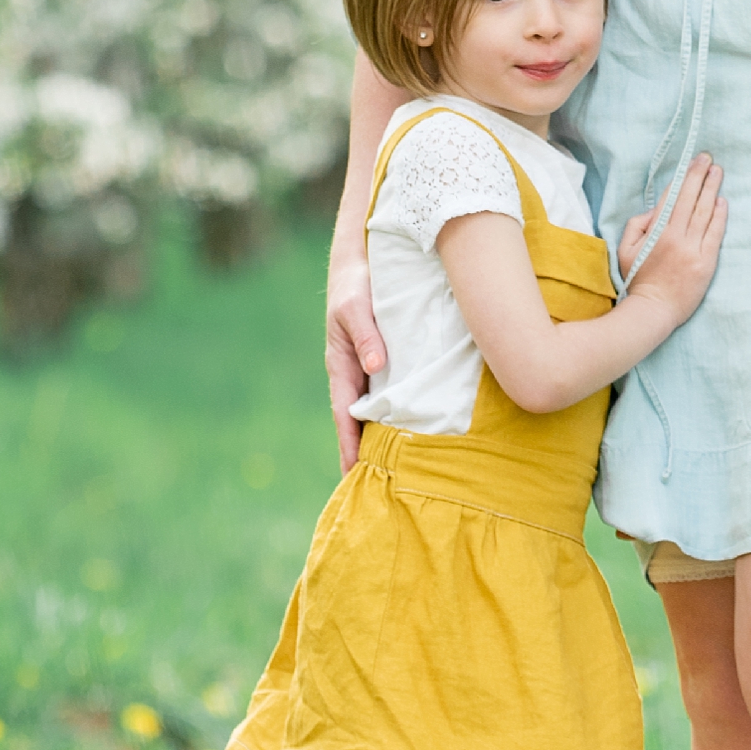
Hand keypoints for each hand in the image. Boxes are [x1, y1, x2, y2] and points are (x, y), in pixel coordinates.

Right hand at [325, 248, 384, 475]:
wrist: (360, 263)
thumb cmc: (354, 285)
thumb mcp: (356, 308)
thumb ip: (366, 336)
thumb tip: (375, 367)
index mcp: (340, 366)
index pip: (344, 415)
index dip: (349, 444)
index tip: (353, 472)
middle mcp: (353, 373)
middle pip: (357, 420)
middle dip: (362, 452)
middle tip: (373, 486)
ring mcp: (367, 368)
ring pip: (373, 410)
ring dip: (380, 436)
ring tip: (394, 470)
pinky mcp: (382, 360)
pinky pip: (388, 393)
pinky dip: (394, 413)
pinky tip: (410, 429)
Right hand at [619, 154, 727, 326]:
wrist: (654, 310)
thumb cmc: (639, 279)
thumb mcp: (625, 249)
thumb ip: (636, 225)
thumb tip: (656, 210)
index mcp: (656, 232)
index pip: (671, 198)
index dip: (681, 179)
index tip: (690, 163)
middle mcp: (676, 237)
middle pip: (690, 199)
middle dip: (699, 176)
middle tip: (708, 158)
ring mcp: (693, 250)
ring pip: (704, 212)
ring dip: (711, 189)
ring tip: (717, 172)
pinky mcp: (706, 262)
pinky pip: (715, 233)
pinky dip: (719, 215)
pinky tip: (722, 201)